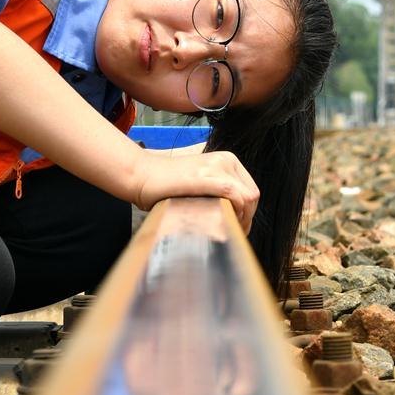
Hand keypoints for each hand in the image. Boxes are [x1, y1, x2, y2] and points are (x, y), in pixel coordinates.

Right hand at [133, 150, 259, 233]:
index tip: (237, 228)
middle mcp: (225, 160)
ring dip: (242, 220)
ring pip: (247, 197)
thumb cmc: (165, 185)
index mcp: (226, 160)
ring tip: (227, 232)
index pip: (250, 190)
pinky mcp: (204, 176)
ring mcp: (215, 166)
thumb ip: (216, 193)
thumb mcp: (199, 182)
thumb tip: (231, 216)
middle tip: (233, 234)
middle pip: (252, 196)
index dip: (248, 213)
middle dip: (247, 219)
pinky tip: (223, 224)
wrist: (142, 175)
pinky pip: (233, 195)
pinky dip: (235, 213)